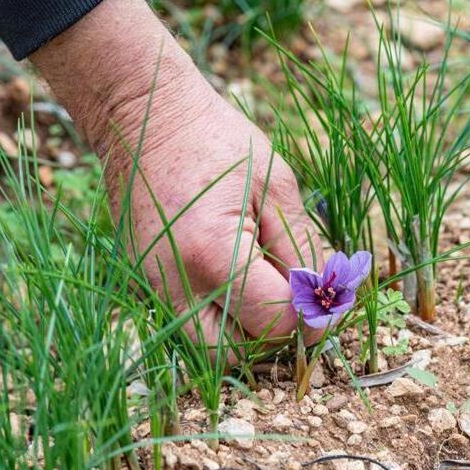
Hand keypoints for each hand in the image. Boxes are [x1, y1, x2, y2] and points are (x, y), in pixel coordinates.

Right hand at [31, 0, 323, 354]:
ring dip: (243, 329)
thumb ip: (304, 249)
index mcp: (213, 255)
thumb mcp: (278, 186)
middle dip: (273, 332)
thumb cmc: (217, 140)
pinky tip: (232, 272)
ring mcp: (151, 286)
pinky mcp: (144, 281)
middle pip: (236, 353)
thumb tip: (326, 299)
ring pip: (207, 346)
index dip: (310, 314)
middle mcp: (173, 284)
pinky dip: (217, 312)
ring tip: (261, 283)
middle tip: (292, 294)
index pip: (276, 322)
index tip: (323, 291)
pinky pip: (188, 320)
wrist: (146, 115)